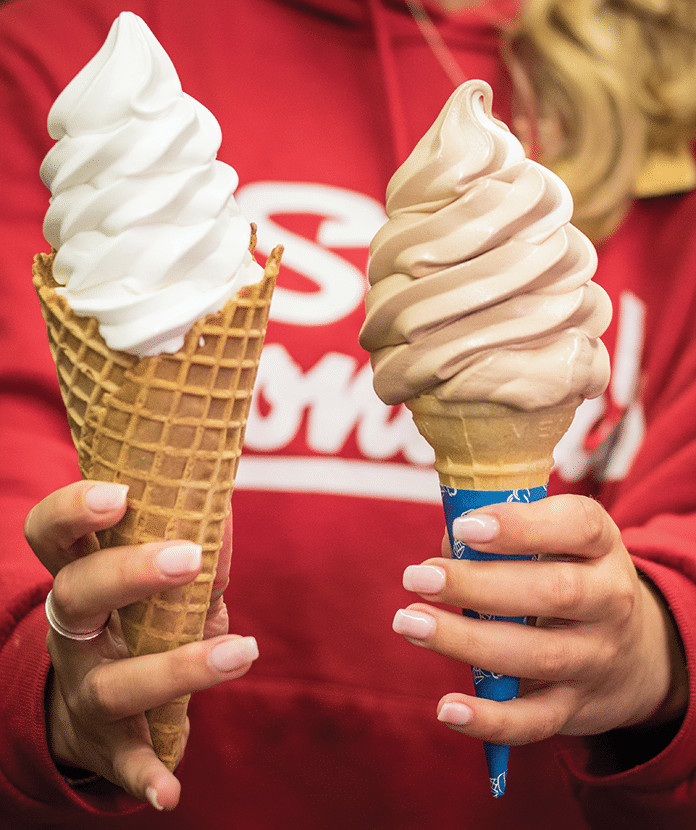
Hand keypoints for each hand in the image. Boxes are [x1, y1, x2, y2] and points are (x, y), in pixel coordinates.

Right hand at [24, 480, 257, 810]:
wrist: (95, 709)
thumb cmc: (140, 623)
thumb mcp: (160, 585)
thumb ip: (195, 547)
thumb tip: (224, 505)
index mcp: (82, 580)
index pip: (53, 536)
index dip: (74, 511)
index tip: (120, 493)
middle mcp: (73, 634)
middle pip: (75, 596)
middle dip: (128, 573)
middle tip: (188, 557)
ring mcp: (86, 690)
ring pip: (114, 682)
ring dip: (179, 668)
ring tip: (242, 651)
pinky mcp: (109, 743)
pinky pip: (123, 762)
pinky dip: (146, 777)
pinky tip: (171, 792)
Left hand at [393, 495, 687, 749]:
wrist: (632, 653)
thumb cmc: (566, 574)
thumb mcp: (551, 542)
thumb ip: (499, 537)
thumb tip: (448, 550)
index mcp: (601, 544)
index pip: (578, 526)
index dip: (521, 525)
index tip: (466, 527)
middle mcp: (610, 600)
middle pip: (555, 592)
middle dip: (479, 585)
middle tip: (418, 577)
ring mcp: (596, 658)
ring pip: (537, 655)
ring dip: (465, 641)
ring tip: (409, 622)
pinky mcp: (575, 707)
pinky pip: (535, 721)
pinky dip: (491, 720)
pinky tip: (447, 708)